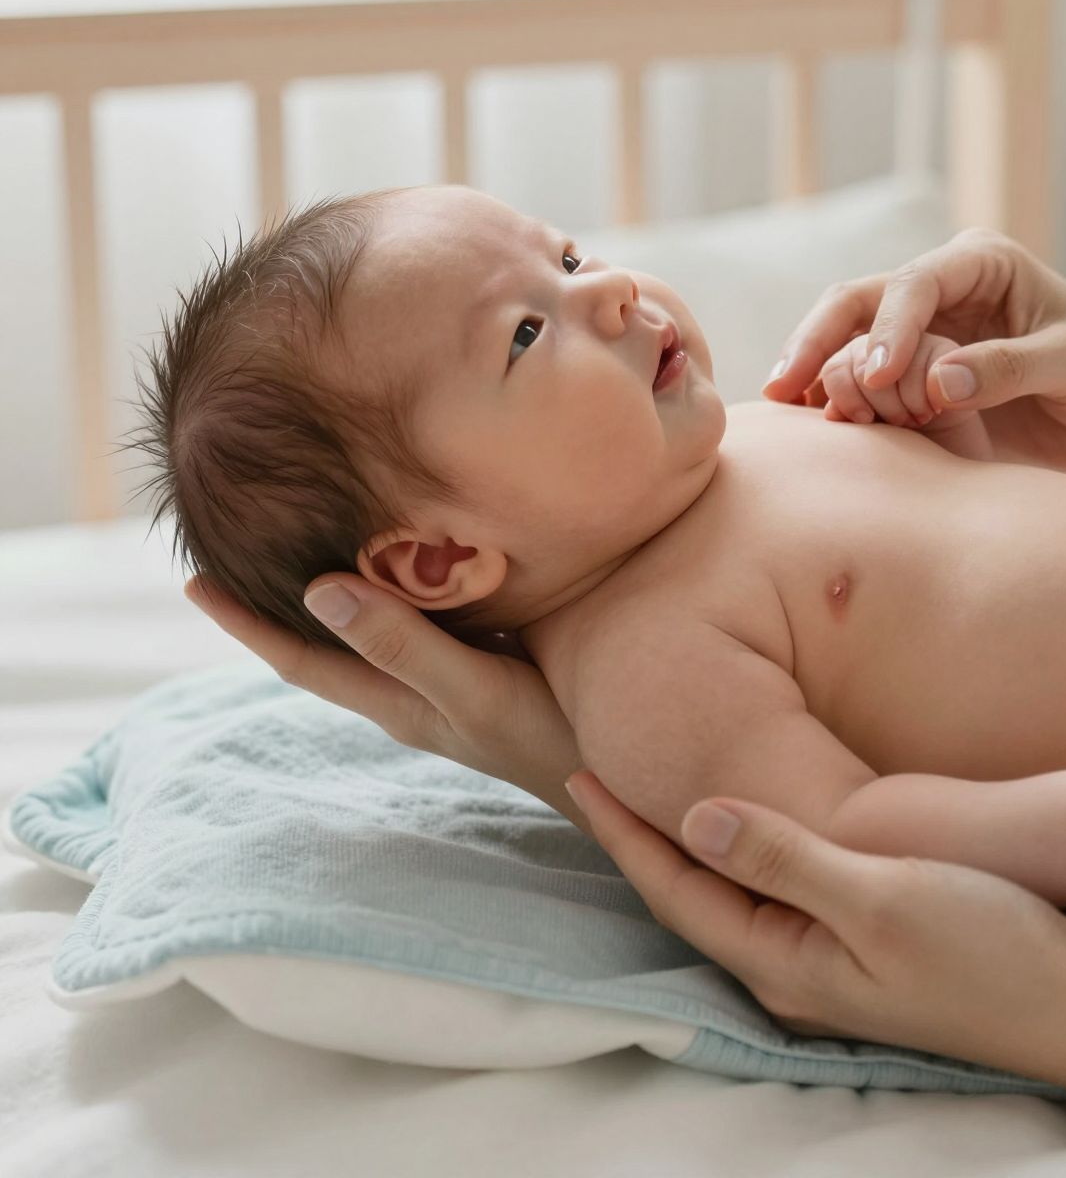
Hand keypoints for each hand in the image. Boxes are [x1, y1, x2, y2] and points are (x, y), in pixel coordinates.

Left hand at [184, 572, 585, 829]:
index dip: (246, 622)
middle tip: (240, 542)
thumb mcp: (476, 691)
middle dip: (280, 601)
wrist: (626, 772)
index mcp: (397, 699)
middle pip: (329, 642)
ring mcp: (454, 677)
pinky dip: (404, 584)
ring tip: (311, 539)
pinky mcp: (492, 661)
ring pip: (378, 626)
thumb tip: (317, 592)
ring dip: (340, 589)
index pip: (300, 659)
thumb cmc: (553, 736)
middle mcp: (415, 688)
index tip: (194, 580)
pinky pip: (428, 616)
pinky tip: (417, 555)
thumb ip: (404, 645)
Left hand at [564, 772, 1065, 1067]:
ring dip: (694, 849)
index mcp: (784, 962)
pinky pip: (780, 900)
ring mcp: (831, 970)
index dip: (625, 833)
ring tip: (659, 798)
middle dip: (643, 840)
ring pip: (736, 901)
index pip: (677, 891)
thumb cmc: (987, 950)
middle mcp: (795, 973)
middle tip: (602, 775)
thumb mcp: (881, 895)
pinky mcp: (868, 955)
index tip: (583, 773)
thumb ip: (787, 858)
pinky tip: (760, 837)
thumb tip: (695, 817)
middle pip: (694, 899)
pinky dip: (750, 859)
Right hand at [762, 228, 1065, 475]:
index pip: (916, 283)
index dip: (889, 327)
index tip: (878, 376)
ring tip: (781, 411)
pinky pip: (860, 386)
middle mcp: (943, 290)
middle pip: (860, 301)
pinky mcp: (914, 382)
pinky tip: (806, 433)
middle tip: (786, 386)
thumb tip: (937, 383)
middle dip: (819, 339)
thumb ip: (1011, 368)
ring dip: (814, 372)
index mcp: (982, 263)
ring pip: (847, 341)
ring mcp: (922, 335)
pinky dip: (833, 403)